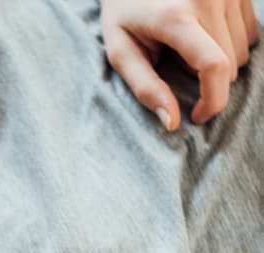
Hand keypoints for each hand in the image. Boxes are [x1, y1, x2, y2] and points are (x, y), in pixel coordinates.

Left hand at [100, 0, 257, 128]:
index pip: (215, 66)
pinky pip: (249, 31)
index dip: (213, 100)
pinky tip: (204, 32)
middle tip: (176, 64)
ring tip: (187, 46)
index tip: (198, 115)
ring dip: (218, 60)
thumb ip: (145, 88)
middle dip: (207, 80)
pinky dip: (229, 42)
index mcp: (176, 17)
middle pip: (230, 64)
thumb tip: (172, 122)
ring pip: (242, 50)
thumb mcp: (120, 51)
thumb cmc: (124, 12)